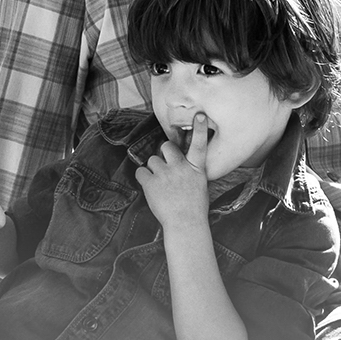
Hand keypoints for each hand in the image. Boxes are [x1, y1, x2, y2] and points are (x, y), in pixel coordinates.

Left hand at [135, 112, 208, 227]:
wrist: (185, 224)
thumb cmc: (194, 207)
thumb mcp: (199, 185)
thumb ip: (190, 171)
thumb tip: (180, 165)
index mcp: (196, 168)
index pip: (199, 145)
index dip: (198, 129)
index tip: (199, 115)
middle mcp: (181, 167)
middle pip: (167, 146)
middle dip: (164, 152)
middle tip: (165, 166)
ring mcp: (165, 174)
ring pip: (152, 160)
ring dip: (153, 169)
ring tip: (160, 184)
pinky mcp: (151, 182)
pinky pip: (141, 172)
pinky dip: (143, 179)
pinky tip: (150, 188)